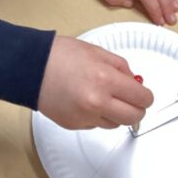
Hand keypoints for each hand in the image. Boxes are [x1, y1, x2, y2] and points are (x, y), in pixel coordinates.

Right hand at [37, 34, 153, 128]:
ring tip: (104, 96)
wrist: (31, 67)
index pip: (141, 98)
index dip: (146, 96)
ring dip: (116, 113)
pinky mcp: (74, 125)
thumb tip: (135, 82)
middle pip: (133, 117)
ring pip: (116, 124)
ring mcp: (85, 117)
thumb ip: (121, 67)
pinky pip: (96, 125)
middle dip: (137, 109)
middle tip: (134, 100)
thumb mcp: (97, 51)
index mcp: (105, 79)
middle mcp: (97, 102)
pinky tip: (87, 101)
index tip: (144, 94)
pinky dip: (97, 116)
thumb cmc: (59, 55)